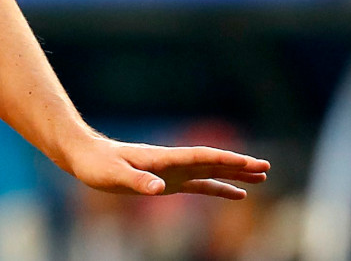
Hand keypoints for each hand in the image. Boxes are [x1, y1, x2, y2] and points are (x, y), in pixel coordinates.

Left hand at [68, 136, 268, 199]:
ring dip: (234, 173)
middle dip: (238, 164)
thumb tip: (159, 189)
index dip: (226, 159)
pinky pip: (199, 184)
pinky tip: (236, 194)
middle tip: (266, 167)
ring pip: (210, 171)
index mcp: (163, 158)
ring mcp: (171, 171)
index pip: (201, 157)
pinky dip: (219, 188)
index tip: (250, 162)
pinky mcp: (166, 180)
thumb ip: (137, 181)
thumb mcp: (114, 175)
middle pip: (211, 162)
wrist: (84, 156)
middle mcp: (172, 162)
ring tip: (261, 177)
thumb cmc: (97, 165)